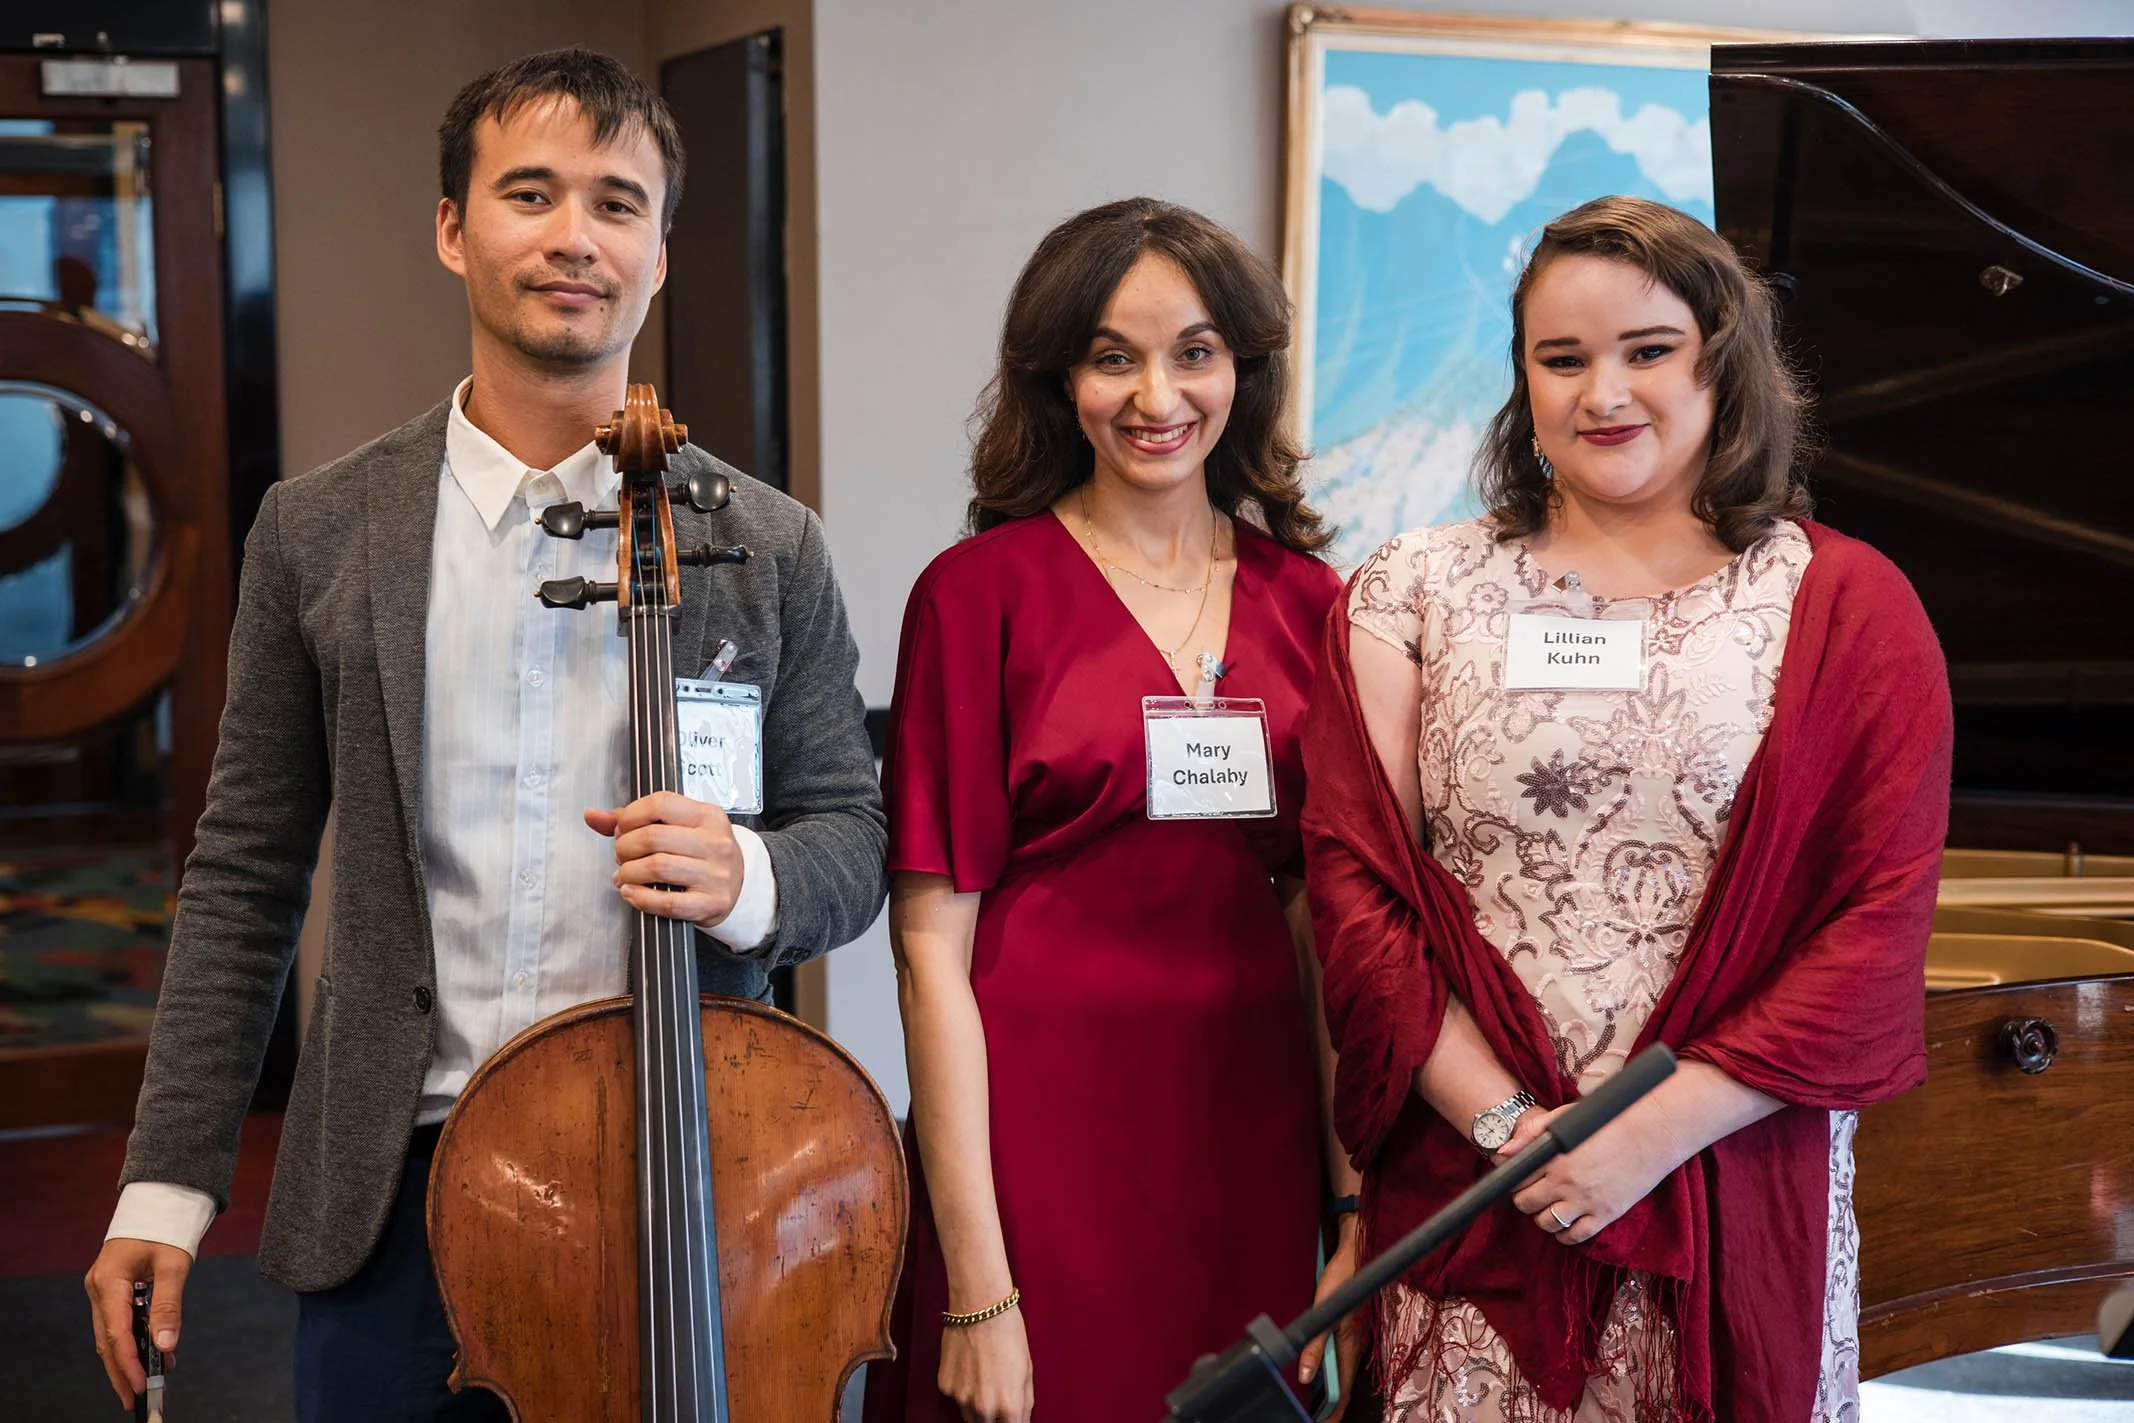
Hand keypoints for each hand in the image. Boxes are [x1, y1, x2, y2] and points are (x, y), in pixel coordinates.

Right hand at [85, 1236, 189, 1408]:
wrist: (158, 1205)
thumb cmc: (166, 1229)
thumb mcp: (173, 1265)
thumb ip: (168, 1306)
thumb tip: (166, 1345)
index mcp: (109, 1280)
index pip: (116, 1331)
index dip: (128, 1361)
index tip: (141, 1384)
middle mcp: (99, 1288)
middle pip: (107, 1340)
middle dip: (122, 1371)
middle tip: (137, 1398)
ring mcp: (102, 1291)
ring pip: (110, 1335)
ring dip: (127, 1359)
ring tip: (147, 1382)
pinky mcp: (111, 1292)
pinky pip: (118, 1323)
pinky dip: (133, 1341)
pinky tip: (152, 1354)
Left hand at [586, 792, 742, 930]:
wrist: (740, 887)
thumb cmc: (703, 854)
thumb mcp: (680, 828)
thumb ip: (636, 821)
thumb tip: (593, 816)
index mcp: (708, 816)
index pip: (660, 804)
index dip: (630, 816)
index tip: (622, 828)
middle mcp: (715, 842)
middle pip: (653, 838)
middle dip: (624, 848)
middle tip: (622, 855)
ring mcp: (715, 874)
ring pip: (657, 868)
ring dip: (629, 873)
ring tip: (625, 875)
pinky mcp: (710, 903)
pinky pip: (667, 902)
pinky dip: (640, 898)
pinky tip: (631, 892)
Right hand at [938, 1304, 1033, 1422]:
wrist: (979, 1306)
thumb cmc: (1009, 1333)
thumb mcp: (1027, 1370)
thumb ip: (1024, 1403)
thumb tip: (1021, 1419)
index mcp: (1008, 1405)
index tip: (1012, 1418)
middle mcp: (983, 1407)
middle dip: (995, 1420)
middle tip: (998, 1397)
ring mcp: (960, 1398)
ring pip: (969, 1417)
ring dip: (978, 1409)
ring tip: (984, 1378)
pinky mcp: (944, 1385)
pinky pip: (955, 1398)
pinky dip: (962, 1390)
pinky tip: (969, 1367)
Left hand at [1298, 1216, 1362, 1419]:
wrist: (1355, 1256)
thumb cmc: (1340, 1281)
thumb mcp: (1322, 1313)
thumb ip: (1314, 1345)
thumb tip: (1305, 1376)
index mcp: (1350, 1348)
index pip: (1343, 1393)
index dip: (1333, 1413)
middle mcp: (1355, 1349)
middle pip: (1344, 1388)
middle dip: (1331, 1408)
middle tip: (1316, 1419)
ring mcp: (1354, 1342)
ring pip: (1343, 1375)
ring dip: (1331, 1393)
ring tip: (1316, 1407)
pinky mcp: (1351, 1333)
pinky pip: (1342, 1362)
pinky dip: (1332, 1377)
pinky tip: (1320, 1377)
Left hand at [1508, 1105, 1679, 1245]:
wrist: (1652, 1133)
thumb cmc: (1608, 1122)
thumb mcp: (1566, 1118)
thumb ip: (1532, 1134)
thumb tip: (1503, 1153)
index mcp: (1555, 1156)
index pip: (1517, 1179)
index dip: (1514, 1180)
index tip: (1520, 1179)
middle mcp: (1567, 1181)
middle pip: (1527, 1204)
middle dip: (1525, 1199)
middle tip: (1534, 1193)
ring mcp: (1586, 1201)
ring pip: (1546, 1223)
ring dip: (1542, 1217)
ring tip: (1550, 1207)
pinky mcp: (1606, 1214)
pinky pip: (1575, 1237)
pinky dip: (1564, 1235)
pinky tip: (1566, 1224)